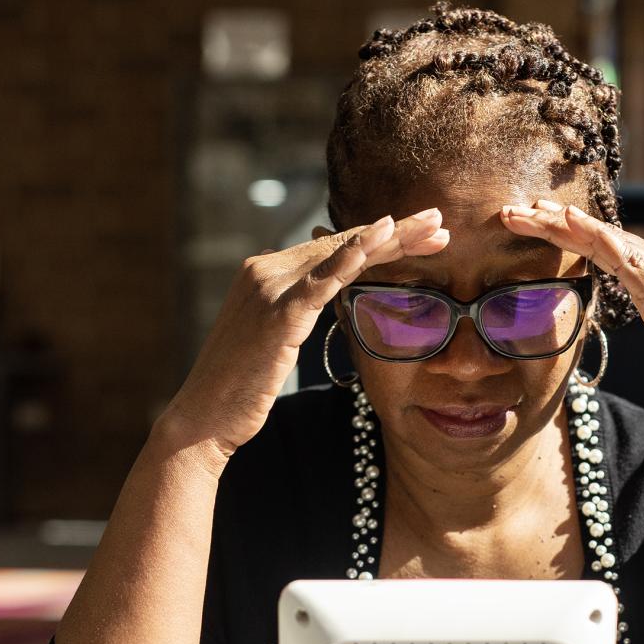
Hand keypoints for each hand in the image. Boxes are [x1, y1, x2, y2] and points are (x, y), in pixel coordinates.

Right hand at [157, 208, 450, 468]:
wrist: (204, 419)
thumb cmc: (240, 391)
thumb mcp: (272, 344)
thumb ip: (295, 315)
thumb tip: (321, 304)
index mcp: (265, 274)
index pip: (330, 250)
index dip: (376, 243)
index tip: (420, 240)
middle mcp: (264, 270)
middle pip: (340, 244)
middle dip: (394, 233)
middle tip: (439, 223)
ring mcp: (269, 288)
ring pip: (339, 254)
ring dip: (390, 238)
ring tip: (432, 227)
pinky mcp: (277, 312)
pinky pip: (322, 278)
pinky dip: (354, 255)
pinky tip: (383, 237)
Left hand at [499, 199, 643, 445]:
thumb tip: (634, 307)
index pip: (611, 245)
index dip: (570, 232)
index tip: (530, 222)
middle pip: (607, 236)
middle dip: (557, 221)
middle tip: (512, 211)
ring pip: (613, 243)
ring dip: (567, 226)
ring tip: (529, 214)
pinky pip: (633, 267)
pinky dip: (603, 244)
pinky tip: (576, 228)